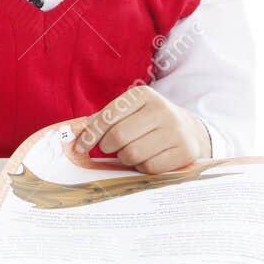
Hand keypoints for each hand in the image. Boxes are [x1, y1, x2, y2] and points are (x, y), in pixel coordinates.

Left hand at [75, 85, 211, 174]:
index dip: (90, 134)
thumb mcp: (129, 112)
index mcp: (143, 95)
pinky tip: (147, 159)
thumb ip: (104, 119)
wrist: (188, 130)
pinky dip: (142, 168)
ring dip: (125, 159)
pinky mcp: (184, 151)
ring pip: (132, 154)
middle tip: (109, 149)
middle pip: (118, 137)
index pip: (108, 116)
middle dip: (107, 147)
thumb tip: (74, 132)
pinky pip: (149, 168)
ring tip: (131, 152)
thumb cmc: (148, 122)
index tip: (79, 146)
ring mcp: (175, 130)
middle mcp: (161, 109)